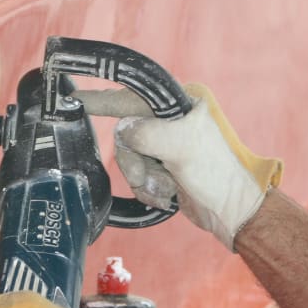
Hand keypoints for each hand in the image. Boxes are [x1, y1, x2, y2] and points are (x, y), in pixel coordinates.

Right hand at [73, 83, 282, 248]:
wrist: (232, 212)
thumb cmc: (216, 174)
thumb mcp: (183, 147)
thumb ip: (149, 134)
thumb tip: (124, 131)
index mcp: (182, 103)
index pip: (135, 95)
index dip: (105, 100)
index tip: (76, 100)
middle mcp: (172, 121)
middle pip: (127, 134)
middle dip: (136, 161)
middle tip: (148, 175)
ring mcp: (167, 146)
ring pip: (130, 157)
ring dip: (145, 178)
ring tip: (166, 187)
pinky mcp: (164, 168)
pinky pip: (138, 175)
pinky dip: (149, 189)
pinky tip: (167, 195)